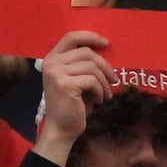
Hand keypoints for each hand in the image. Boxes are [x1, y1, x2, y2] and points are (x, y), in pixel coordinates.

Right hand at [34, 30, 114, 164]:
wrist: (61, 130)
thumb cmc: (72, 105)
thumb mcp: (76, 79)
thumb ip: (83, 64)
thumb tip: (105, 50)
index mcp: (52, 58)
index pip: (71, 37)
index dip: (90, 37)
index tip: (106, 43)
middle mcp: (52, 63)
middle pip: (86, 52)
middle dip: (105, 66)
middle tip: (114, 80)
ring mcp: (56, 73)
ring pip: (91, 67)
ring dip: (104, 82)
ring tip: (106, 94)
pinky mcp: (65, 85)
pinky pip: (92, 81)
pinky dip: (100, 91)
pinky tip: (99, 101)